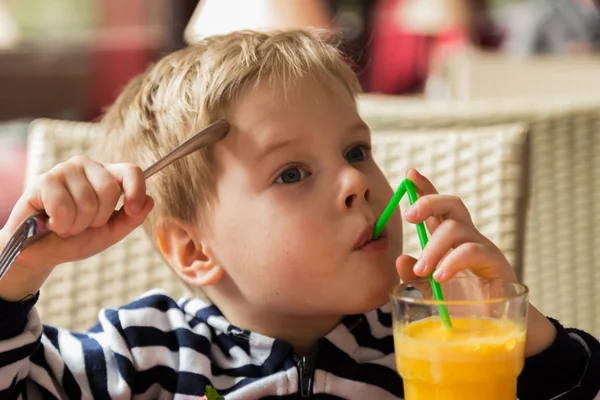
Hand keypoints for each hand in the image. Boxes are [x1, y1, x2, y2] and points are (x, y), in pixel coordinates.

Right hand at [0, 156, 152, 300]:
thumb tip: (149, 201)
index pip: (131, 171)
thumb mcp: (109, 233)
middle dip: (98, 218)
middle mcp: (88, 167)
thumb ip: (131, 219)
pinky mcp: (44, 180)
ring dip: (76, 225)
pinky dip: (60, 224)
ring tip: (65, 225)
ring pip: (87, 202)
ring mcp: (65, 170)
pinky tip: (51, 223)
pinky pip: (63, 207)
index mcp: (108, 176)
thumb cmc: (76, 239)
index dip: (136, 190)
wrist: (41, 252)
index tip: (131, 210)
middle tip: (82, 224)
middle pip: (110, 190)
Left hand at [395, 169, 555, 356]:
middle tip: (409, 216)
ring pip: (456, 228)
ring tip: (424, 270)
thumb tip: (400, 258)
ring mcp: (482, 247)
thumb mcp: (430, 290)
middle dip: (428, 202)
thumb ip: (413, 275)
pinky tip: (440, 276)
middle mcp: (466, 237)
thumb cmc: (462, 305)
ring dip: (434, 247)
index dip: (425, 188)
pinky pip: (472, 251)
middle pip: (451, 204)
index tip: (410, 174)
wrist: (494, 329)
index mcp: (449, 239)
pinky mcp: (495, 263)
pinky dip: (453, 261)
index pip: (438, 207)